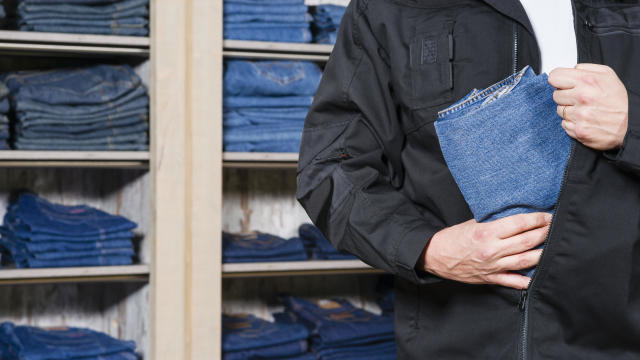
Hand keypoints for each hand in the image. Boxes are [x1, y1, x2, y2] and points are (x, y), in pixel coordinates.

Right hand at [419, 212, 550, 288]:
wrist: (435, 256)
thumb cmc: (454, 237)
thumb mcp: (473, 223)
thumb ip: (495, 222)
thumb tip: (517, 218)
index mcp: (487, 232)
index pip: (519, 224)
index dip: (537, 219)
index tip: (547, 216)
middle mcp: (492, 250)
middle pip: (527, 241)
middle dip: (545, 233)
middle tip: (554, 227)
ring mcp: (493, 266)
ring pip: (525, 261)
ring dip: (542, 253)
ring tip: (552, 246)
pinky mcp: (490, 278)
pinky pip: (513, 281)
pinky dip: (527, 279)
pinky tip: (538, 274)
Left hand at [548, 63, 628, 150]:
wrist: (630, 124)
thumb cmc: (619, 100)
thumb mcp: (607, 75)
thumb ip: (586, 69)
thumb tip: (571, 70)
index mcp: (587, 80)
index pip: (554, 77)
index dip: (558, 80)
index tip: (564, 84)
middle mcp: (582, 97)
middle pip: (555, 95)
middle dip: (565, 96)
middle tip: (579, 99)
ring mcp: (579, 115)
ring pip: (559, 110)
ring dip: (569, 110)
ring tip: (584, 110)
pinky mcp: (578, 130)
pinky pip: (564, 124)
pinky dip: (572, 123)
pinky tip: (585, 120)